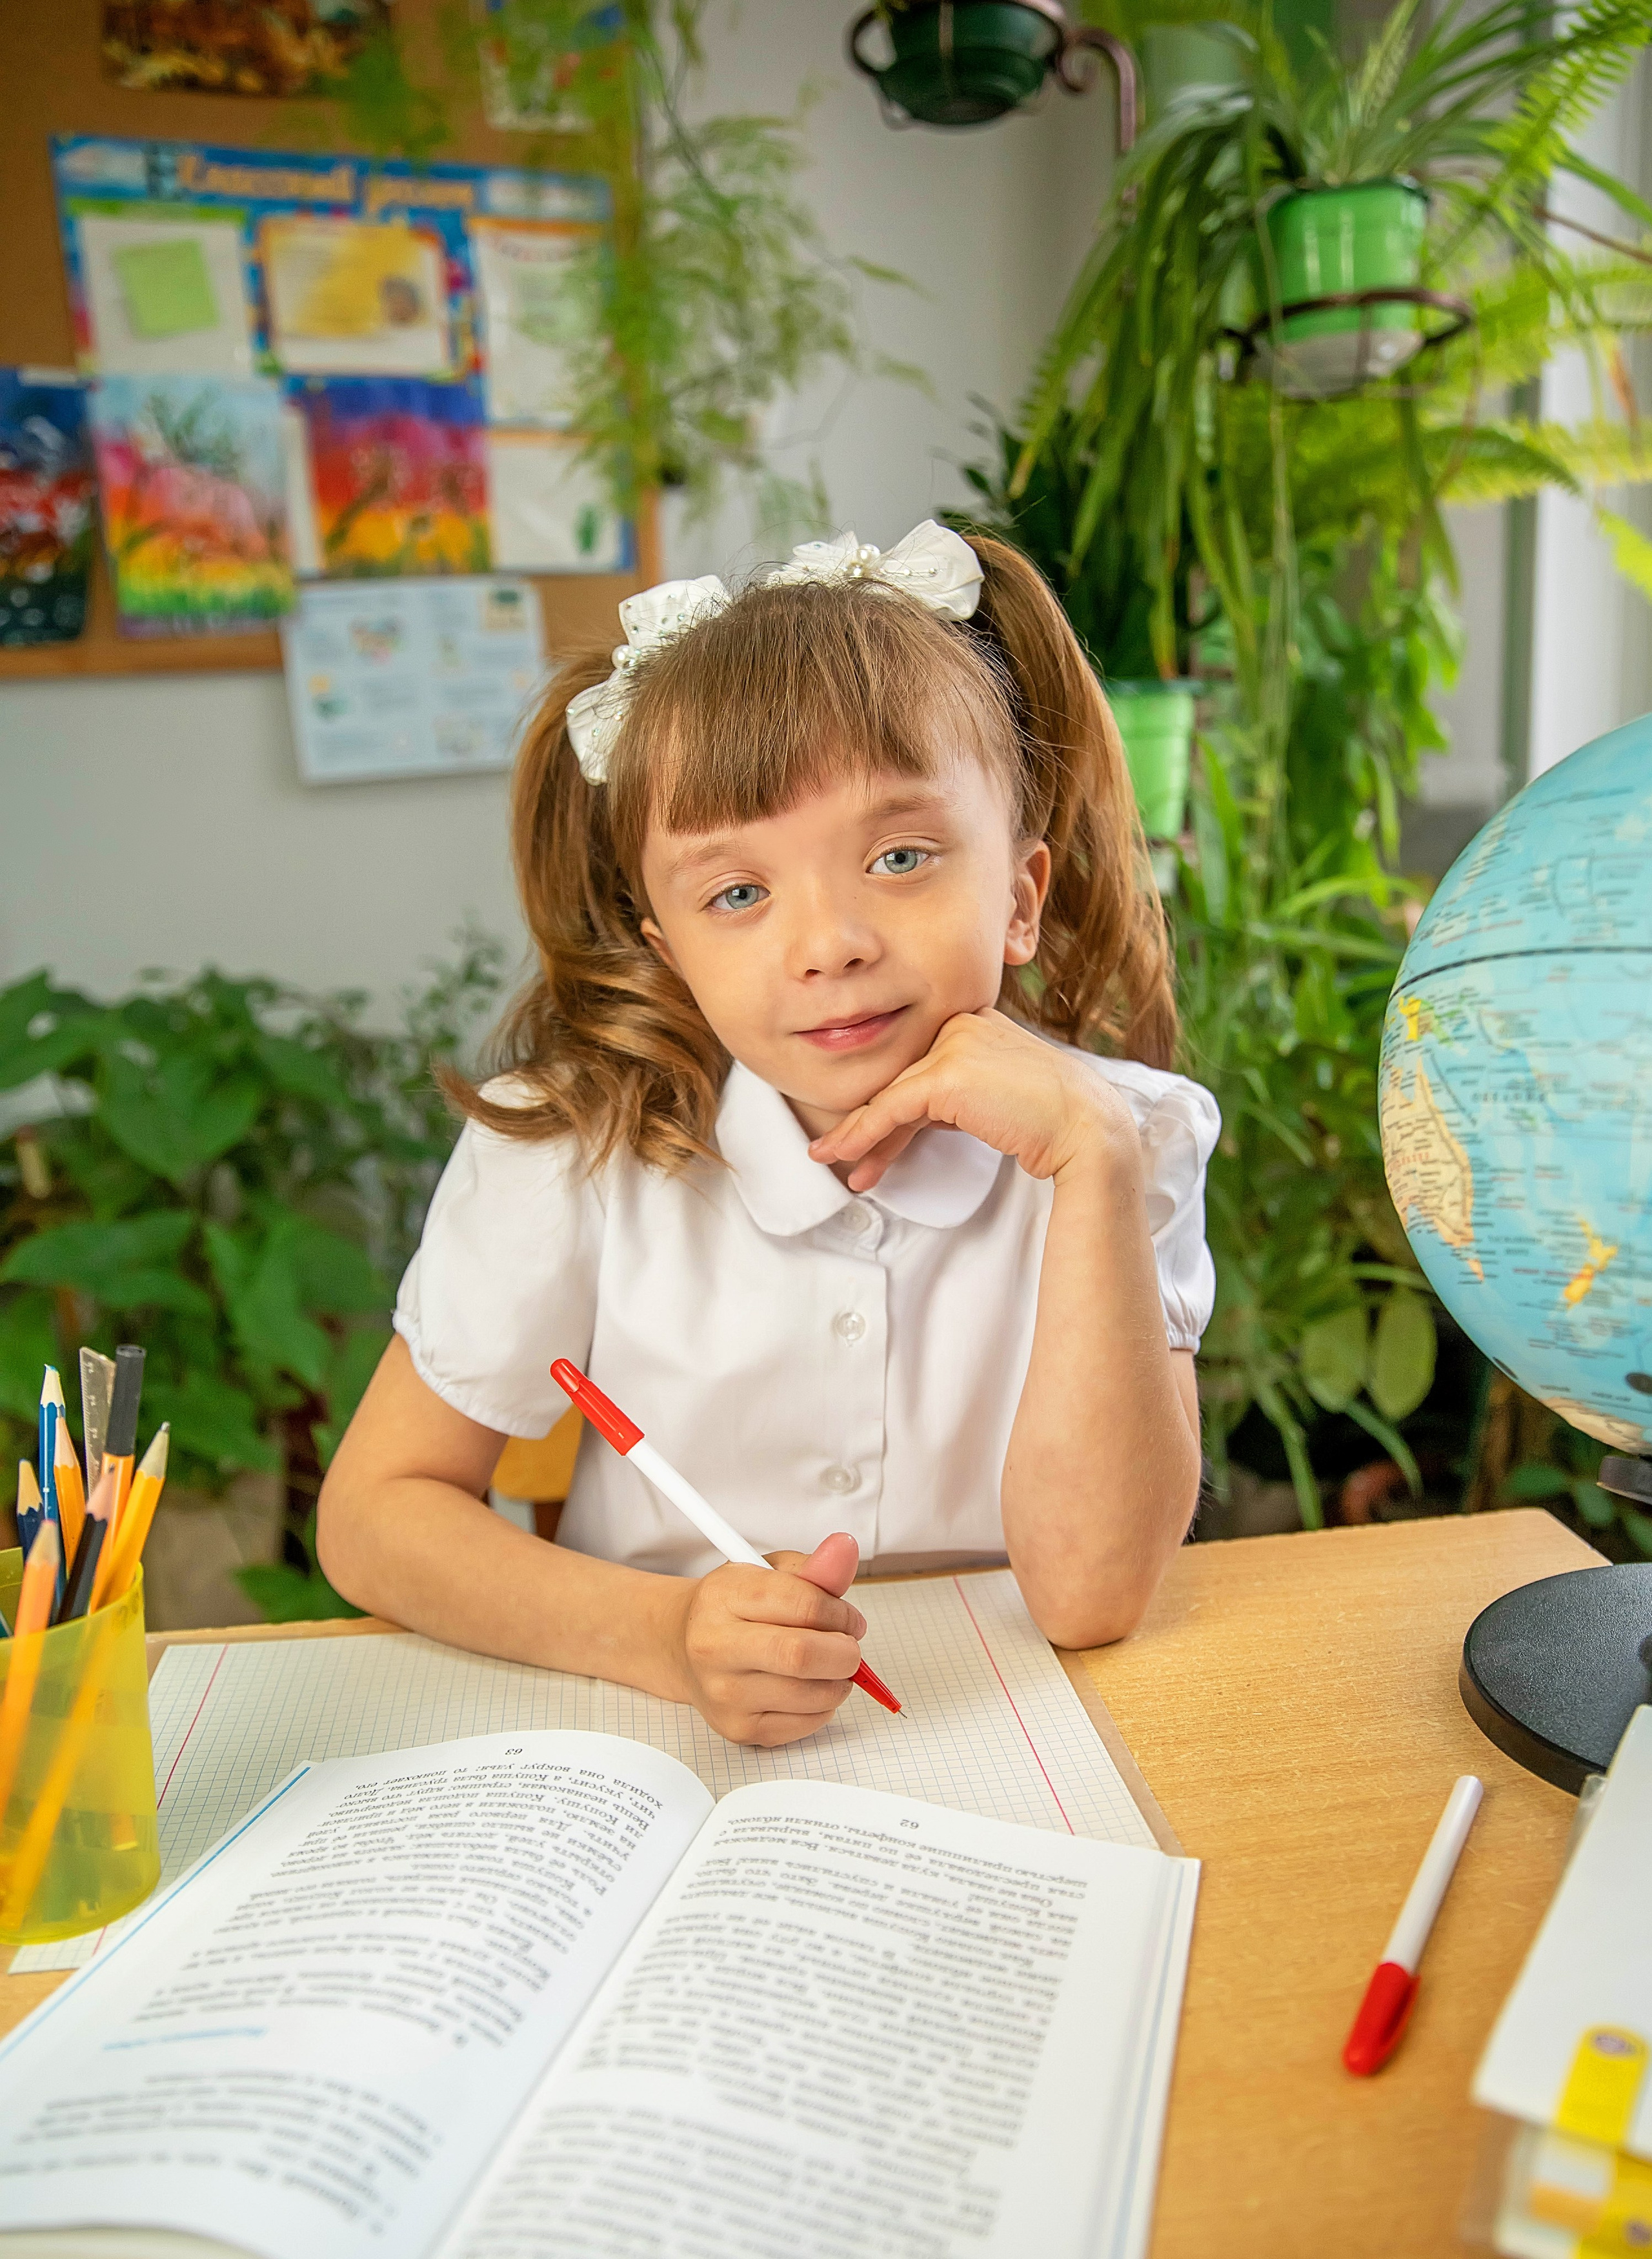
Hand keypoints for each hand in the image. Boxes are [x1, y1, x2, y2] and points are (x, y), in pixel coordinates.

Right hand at [670, 1532, 865, 1745]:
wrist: (682, 1646)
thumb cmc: (733, 1607)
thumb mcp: (768, 1572)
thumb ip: (813, 1567)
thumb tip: (846, 1549)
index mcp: (724, 1596)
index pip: (803, 1605)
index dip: (841, 1613)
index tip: (849, 1618)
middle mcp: (715, 1646)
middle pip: (801, 1656)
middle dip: (845, 1653)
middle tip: (848, 1647)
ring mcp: (724, 1693)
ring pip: (811, 1695)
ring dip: (839, 1681)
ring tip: (829, 1666)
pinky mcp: (737, 1728)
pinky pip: (806, 1724)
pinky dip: (824, 1706)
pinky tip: (810, 1688)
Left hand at [807, 1010, 1139, 1190]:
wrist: (1086, 1128)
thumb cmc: (1052, 1120)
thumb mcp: (995, 1097)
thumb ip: (958, 1095)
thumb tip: (917, 1118)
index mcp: (976, 1021)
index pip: (921, 1065)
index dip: (893, 1106)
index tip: (871, 1138)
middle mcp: (961, 1023)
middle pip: (903, 1079)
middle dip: (871, 1123)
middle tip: (840, 1151)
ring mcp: (953, 1044)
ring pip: (891, 1094)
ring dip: (856, 1132)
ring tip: (830, 1158)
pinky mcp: (945, 1074)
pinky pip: (891, 1108)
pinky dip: (864, 1133)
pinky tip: (847, 1155)